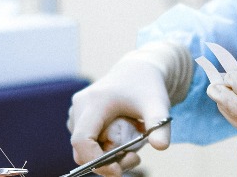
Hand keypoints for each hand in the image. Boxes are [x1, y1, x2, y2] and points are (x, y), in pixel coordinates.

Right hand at [67, 42, 189, 175]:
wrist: (139, 70)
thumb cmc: (147, 87)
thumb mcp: (158, 104)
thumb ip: (159, 126)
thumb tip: (160, 147)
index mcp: (93, 102)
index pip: (82, 140)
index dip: (96, 161)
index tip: (118, 170)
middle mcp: (79, 106)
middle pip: (82, 149)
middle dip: (106, 161)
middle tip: (135, 157)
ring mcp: (76, 112)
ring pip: (84, 148)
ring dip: (106, 155)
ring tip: (133, 144)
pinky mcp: (79, 117)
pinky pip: (86, 142)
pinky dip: (103, 147)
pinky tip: (123, 137)